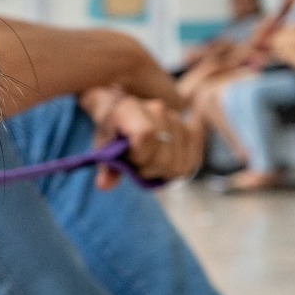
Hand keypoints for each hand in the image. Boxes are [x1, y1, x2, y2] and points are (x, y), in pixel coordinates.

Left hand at [81, 88, 204, 189]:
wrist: (124, 112)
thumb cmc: (112, 132)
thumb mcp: (102, 148)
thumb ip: (105, 166)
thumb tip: (104, 185)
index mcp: (129, 109)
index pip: (146, 135)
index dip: (140, 156)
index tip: (130, 159)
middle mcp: (157, 110)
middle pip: (164, 157)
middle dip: (149, 170)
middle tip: (137, 164)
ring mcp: (176, 119)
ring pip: (178, 163)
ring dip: (163, 171)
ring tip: (150, 161)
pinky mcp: (191, 129)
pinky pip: (191, 161)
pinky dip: (177, 170)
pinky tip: (165, 164)